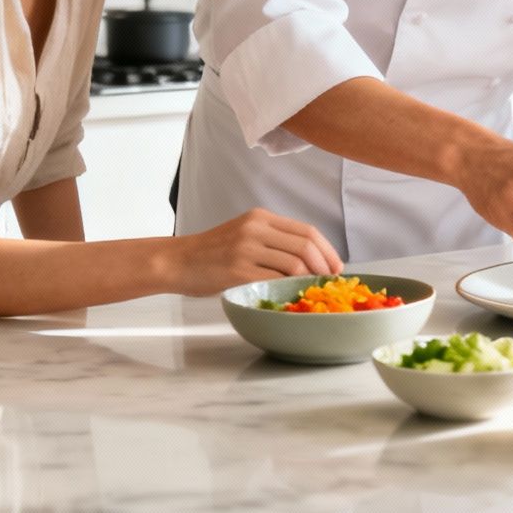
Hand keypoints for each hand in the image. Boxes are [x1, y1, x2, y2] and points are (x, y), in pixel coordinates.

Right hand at [169, 208, 343, 294]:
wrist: (176, 261)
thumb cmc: (212, 253)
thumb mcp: (244, 234)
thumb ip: (273, 240)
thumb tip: (311, 259)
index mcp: (261, 217)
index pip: (307, 231)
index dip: (327, 250)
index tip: (336, 266)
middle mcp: (255, 228)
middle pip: (305, 245)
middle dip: (324, 266)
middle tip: (329, 282)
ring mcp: (246, 248)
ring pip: (294, 262)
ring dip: (309, 279)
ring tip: (312, 290)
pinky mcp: (237, 269)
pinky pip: (274, 279)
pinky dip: (289, 288)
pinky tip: (292, 295)